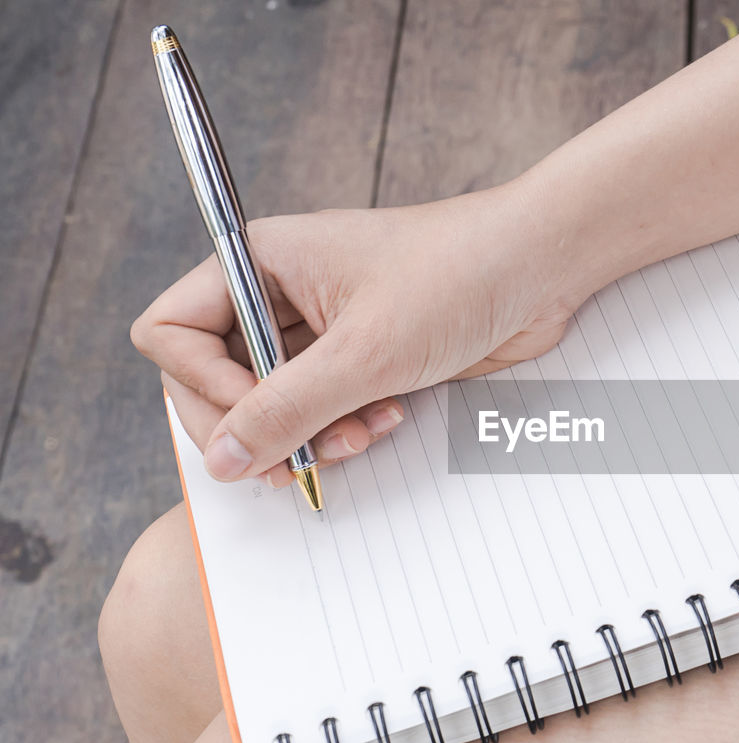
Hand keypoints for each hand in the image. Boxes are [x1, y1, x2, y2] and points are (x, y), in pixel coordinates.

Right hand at [133, 180, 594, 485]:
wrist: (542, 269)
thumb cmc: (458, 275)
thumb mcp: (363, 353)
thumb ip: (285, 410)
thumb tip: (221, 460)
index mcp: (259, 261)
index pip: (171, 332)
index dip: (201, 386)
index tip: (258, 415)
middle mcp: (279, 293)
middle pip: (213, 379)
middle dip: (258, 425)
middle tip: (301, 453)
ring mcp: (321, 329)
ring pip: (271, 405)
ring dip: (306, 436)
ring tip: (359, 435)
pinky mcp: (362, 359)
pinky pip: (321, 411)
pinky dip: (342, 430)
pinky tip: (386, 422)